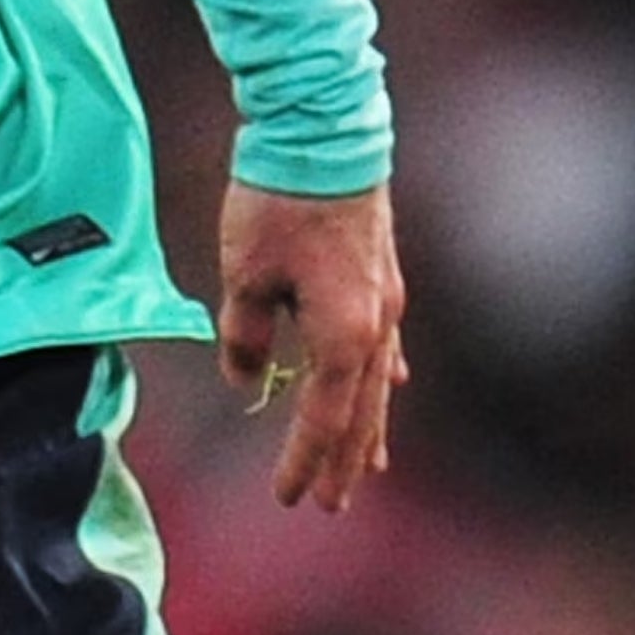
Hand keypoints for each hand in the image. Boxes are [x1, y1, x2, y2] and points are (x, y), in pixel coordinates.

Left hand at [214, 177, 406, 511]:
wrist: (324, 131)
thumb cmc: (279, 203)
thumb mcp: (244, 275)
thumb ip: (245, 336)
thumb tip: (245, 379)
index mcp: (344, 335)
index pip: (323, 418)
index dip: (304, 460)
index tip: (288, 498)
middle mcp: (376, 326)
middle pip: (361, 412)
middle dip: (342, 459)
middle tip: (330, 503)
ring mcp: (386, 299)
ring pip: (378, 381)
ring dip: (368, 425)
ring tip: (367, 465)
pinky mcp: (381, 274)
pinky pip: (383, 341)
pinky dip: (380, 374)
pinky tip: (391, 382)